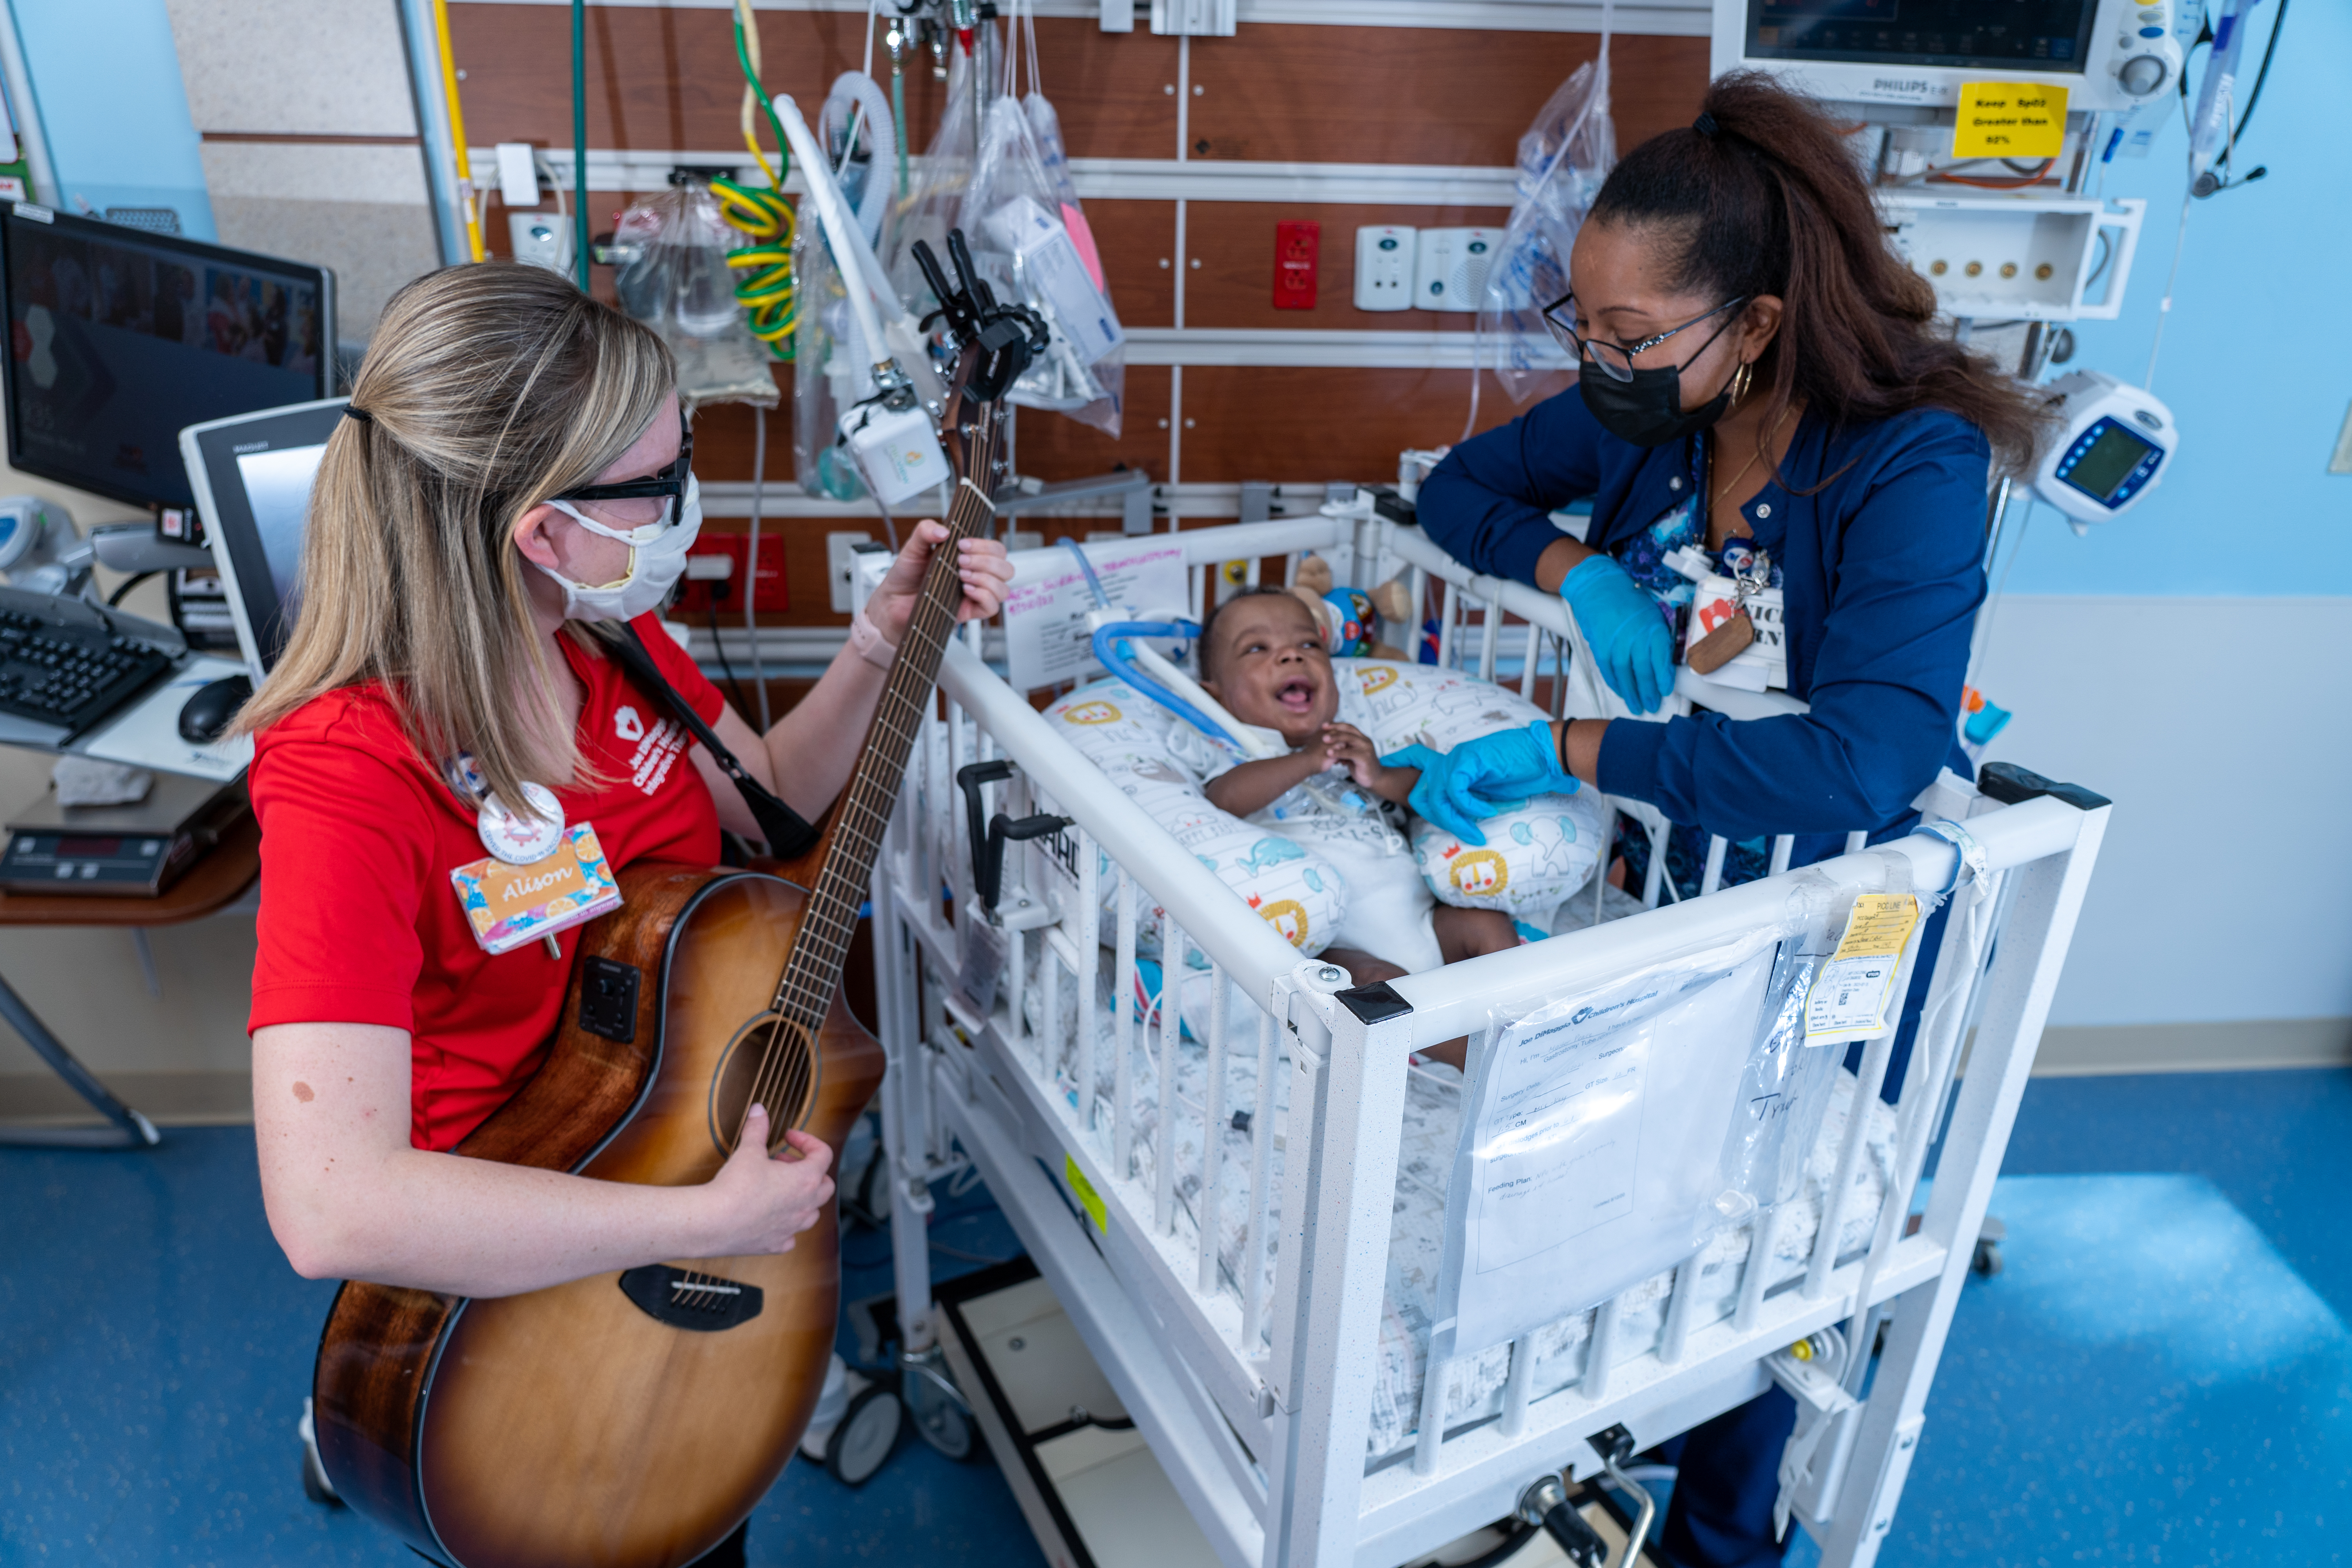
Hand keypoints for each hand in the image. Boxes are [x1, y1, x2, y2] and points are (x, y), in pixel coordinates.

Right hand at [701, 1105, 834, 1255]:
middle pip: (825, 1185)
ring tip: (780, 1188)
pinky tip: (771, 1217)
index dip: (808, 1141)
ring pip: (812, 1213)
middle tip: (784, 1162)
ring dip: (802, 1198)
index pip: (824, 1154)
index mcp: (806, 1180)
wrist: (713, 1222)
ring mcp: (792, 1228)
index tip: (789, 1137)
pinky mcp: (776, 1244)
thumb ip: (758, 1128)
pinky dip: (785, 1225)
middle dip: (809, 1170)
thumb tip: (759, 1110)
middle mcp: (806, 1206)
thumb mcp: (749, 1150)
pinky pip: (790, 1236)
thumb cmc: (735, 1186)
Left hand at [865, 521, 1014, 645]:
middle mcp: (976, 575)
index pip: (996, 549)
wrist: (892, 601)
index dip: (985, 545)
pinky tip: (966, 590)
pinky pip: (992, 607)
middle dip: (986, 561)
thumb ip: (925, 531)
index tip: (962, 544)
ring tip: (961, 576)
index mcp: (968, 557)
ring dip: (986, 579)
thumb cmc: (906, 575)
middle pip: (1006, 568)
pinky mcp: (969, 612)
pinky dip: (983, 596)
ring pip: (1003, 588)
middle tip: (961, 561)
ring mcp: (974, 594)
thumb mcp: (913, 547)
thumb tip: (943, 531)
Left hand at [1320, 723, 1380, 785]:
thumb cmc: (1360, 766)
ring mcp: (1366, 748)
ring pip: (1350, 739)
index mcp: (1361, 738)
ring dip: (1336, 738)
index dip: (1336, 725)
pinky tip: (1330, 753)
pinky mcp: (1365, 757)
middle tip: (1323, 732)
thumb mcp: (1351, 754)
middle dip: (1335, 730)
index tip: (1324, 725)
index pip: (1348, 727)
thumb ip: (1344, 747)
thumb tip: (1330, 741)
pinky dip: (1339, 752)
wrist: (1373, 778)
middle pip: (1349, 731)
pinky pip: (1351, 753)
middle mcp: (1365, 741)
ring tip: (1324, 740)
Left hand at [1381, 722, 1576, 846]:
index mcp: (1451, 764)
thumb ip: (1469, 799)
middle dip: (1436, 819)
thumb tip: (1461, 818)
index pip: (1414, 758)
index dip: (1398, 761)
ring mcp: (1458, 758)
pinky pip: (1455, 790)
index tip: (1387, 765)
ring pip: (1436, 797)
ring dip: (1455, 821)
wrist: (1545, 755)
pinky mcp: (1469, 759)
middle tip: (1465, 833)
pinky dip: (1469, 807)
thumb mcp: (1488, 790)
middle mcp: (1449, 760)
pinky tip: (1487, 811)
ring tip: (1476, 832)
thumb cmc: (1522, 772)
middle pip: (1419, 794)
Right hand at [1559, 555, 1673, 714]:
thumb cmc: (1628, 599)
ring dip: (1632, 694)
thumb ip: (1658, 638)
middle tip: (1652, 705)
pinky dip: (1615, 684)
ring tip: (1637, 706)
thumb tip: (1664, 664)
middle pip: (1644, 671)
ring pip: (1626, 675)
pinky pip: (1609, 671)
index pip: (1661, 659)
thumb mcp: (1652, 614)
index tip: (1666, 690)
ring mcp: (1616, 643)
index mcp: (1653, 628)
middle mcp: (1635, 637)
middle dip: (1649, 691)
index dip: (1664, 678)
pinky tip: (1622, 692)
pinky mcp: (1600, 647)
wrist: (1598, 586)